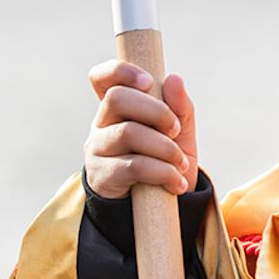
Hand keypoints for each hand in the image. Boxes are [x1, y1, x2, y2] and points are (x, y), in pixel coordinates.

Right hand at [83, 60, 199, 198]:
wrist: (159, 207)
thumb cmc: (164, 161)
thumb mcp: (179, 133)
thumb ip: (180, 107)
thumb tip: (173, 80)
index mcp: (118, 108)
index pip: (102, 78)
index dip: (120, 71)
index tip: (148, 82)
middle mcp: (101, 124)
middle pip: (117, 98)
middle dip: (155, 110)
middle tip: (174, 129)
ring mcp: (97, 149)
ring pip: (129, 132)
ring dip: (165, 147)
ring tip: (181, 163)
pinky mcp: (102, 176)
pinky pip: (134, 166)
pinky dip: (163, 173)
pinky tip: (176, 182)